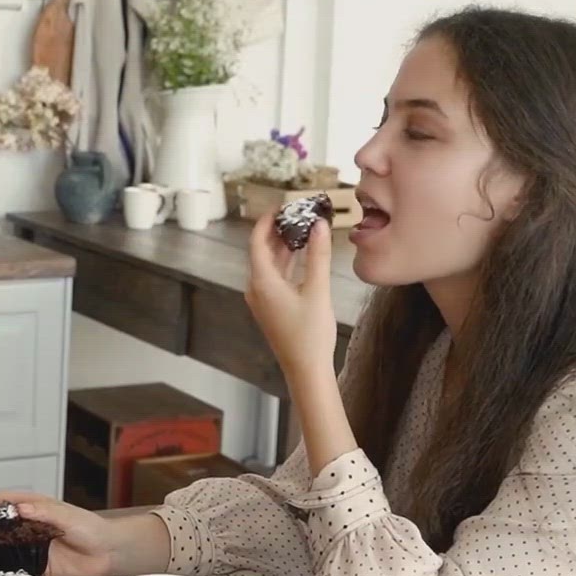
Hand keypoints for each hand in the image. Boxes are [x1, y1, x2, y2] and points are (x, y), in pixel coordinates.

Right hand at [0, 492, 115, 575]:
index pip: (8, 501)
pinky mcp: (38, 566)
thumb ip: (44, 512)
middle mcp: (31, 527)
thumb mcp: (67, 516)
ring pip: (6, 546)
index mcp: (36, 509)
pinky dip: (7, 567)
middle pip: (2, 524)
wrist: (108, 553)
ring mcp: (33, 547)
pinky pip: (18, 567)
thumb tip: (21, 507)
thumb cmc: (91, 528)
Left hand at [246, 209, 337, 378]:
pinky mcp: (272, 306)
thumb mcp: (318, 290)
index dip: (266, 221)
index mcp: (261, 282)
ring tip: (302, 227)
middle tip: (296, 212)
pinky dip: (287, 262)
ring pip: (270, 264)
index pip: (257, 242)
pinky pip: (276, 276)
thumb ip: (318, 255)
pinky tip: (301, 253)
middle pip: (262, 251)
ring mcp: (263, 299)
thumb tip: (319, 226)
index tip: (279, 206)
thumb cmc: (310, 335)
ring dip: (284, 246)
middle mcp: (256, 289)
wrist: (306, 369)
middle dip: (278, 231)